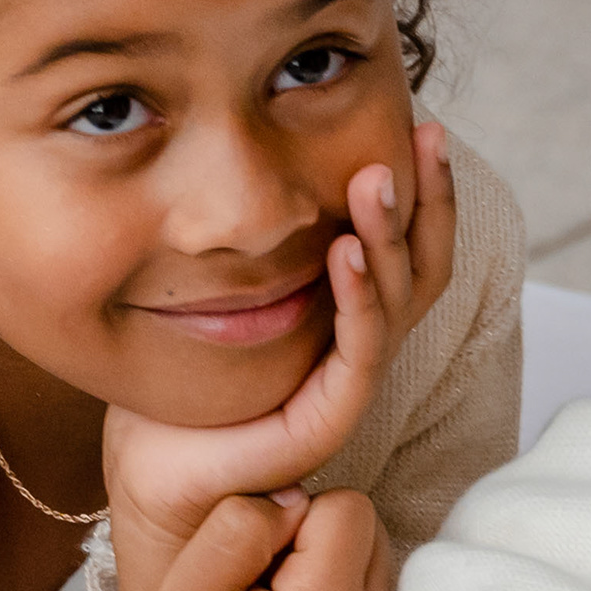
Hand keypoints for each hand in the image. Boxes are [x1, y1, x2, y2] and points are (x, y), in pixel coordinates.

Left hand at [106, 121, 456, 590]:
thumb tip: (260, 144)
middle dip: (430, 197)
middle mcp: (364, 342)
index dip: (428, 189)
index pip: (411, 244)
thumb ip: (259, 233)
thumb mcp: (228, 284)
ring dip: (390, 235)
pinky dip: (357, 295)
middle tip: (425, 135)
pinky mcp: (332, 412)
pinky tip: (345, 250)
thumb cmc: (187, 374)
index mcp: (350, 311)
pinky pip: (360, 347)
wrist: (160, 463)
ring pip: (397, 299)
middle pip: (425, 264)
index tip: (425, 127)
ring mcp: (354, 380)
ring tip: (376, 180)